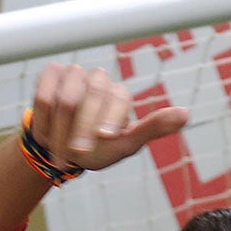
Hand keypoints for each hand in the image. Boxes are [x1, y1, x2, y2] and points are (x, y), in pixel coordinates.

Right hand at [28, 62, 188, 172]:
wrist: (62, 151)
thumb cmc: (98, 149)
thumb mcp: (126, 145)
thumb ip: (152, 128)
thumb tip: (185, 114)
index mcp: (119, 95)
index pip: (117, 99)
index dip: (108, 120)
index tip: (103, 139)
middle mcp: (99, 80)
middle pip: (90, 98)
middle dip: (81, 132)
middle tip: (75, 155)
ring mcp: (74, 75)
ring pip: (65, 99)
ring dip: (60, 130)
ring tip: (60, 149)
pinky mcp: (52, 75)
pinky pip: (45, 95)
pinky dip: (44, 119)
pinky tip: (47, 132)